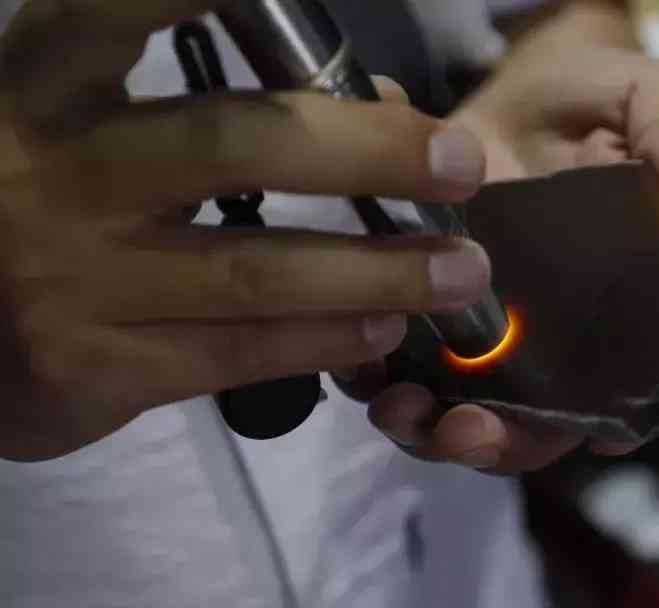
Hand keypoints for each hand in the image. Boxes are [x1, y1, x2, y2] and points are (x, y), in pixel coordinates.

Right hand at [0, 0, 488, 461]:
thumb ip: (207, 104)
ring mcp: (70, 279)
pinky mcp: (94, 368)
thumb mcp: (85, 125)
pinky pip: (238, 354)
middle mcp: (51, 174)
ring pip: (256, 271)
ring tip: (463, 270)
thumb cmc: (34, 200)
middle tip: (461, 162)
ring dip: (379, 270)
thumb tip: (379, 100)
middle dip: (367, 152)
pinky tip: (387, 328)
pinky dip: (326, 340)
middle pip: (235, 146)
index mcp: (41, 86)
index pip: (119, 9)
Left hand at [346, 10, 658, 474]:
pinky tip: (358, 365)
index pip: (615, 392)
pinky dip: (372, 374)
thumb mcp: (650, 96)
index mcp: (618, 310)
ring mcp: (484, 327)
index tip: (575, 433)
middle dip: (490, 440)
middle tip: (460, 429)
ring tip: (396, 404)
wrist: (525, 79)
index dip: (593, 424)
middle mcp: (552, 337)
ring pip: (454, 407)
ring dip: (424, 424)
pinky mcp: (425, 302)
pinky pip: (395, 360)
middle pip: (525, 424)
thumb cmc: (598, 92)